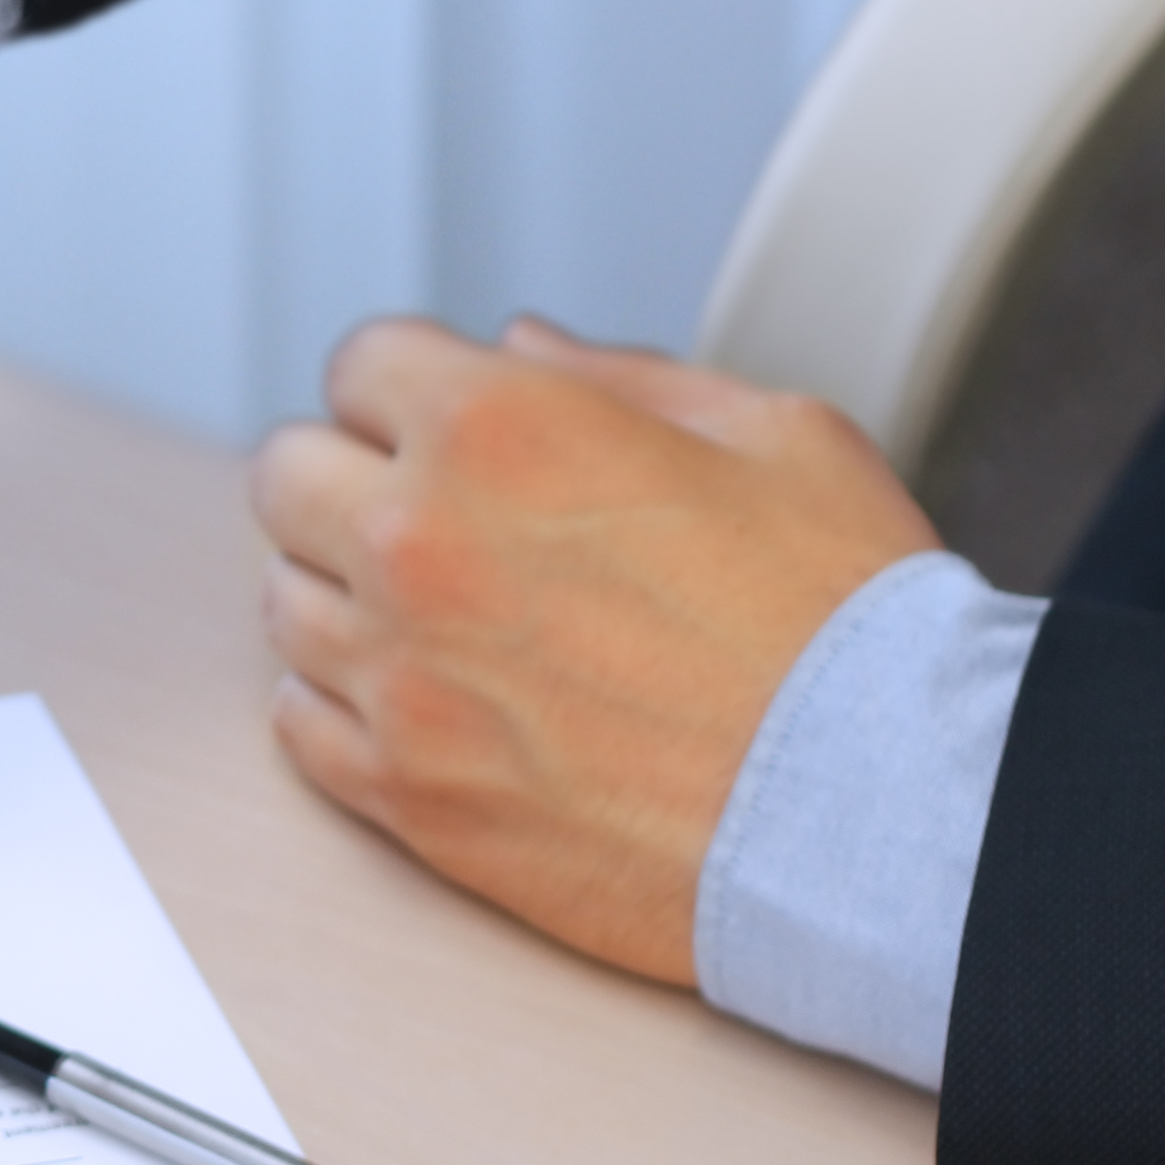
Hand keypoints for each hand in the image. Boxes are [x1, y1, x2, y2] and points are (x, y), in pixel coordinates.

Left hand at [248, 317, 937, 982]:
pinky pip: (297, 721)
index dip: (410, 390)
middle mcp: (419, 541)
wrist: (880, 818)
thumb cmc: (849, 624)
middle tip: (431, 518)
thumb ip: (620, 379)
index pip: (360, 365)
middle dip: (351, 480)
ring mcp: (396, 673)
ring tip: (446, 621)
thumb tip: (518, 345)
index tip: (446, 426)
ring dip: (346, 596)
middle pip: (289, 476)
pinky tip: (426, 702)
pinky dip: (342, 705)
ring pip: (284, 600)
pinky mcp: (401, 790)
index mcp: (499, 428)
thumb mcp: (774, 436)